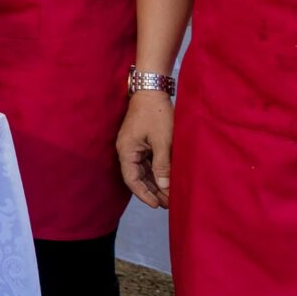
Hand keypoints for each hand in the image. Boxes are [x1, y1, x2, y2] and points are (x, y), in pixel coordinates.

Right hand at [116, 88, 173, 207]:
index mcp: (126, 150)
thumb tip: (165, 187)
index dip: (144, 194)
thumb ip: (162, 165)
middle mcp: (127, 150)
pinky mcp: (142, 142)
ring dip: (156, 183)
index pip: (132, 179)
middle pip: (138, 177)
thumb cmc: (156, 114)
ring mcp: (134, 146)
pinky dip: (157, 172)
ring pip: (143, 171)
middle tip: (168, 204)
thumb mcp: (162, 141)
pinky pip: (148, 162)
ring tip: (169, 196)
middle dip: (153, 191)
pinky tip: (167, 180)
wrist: (152, 90)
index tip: (157, 205)